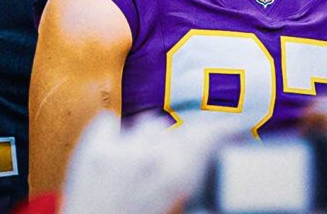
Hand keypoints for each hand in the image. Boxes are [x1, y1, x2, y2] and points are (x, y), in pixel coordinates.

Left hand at [61, 113, 236, 213]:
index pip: (208, 135)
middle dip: (178, 144)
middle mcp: (153, 157)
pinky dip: (113, 132)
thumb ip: (190, 183)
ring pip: (147, 124)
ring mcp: (121, 151)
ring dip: (148, 138)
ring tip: (141, 162)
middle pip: (177, 130)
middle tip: (168, 165)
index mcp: (179, 178)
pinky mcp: (93, 149)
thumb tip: (200, 172)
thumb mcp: (177, 205)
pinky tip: (114, 150)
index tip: (232, 128)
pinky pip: (108, 121)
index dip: (224, 130)